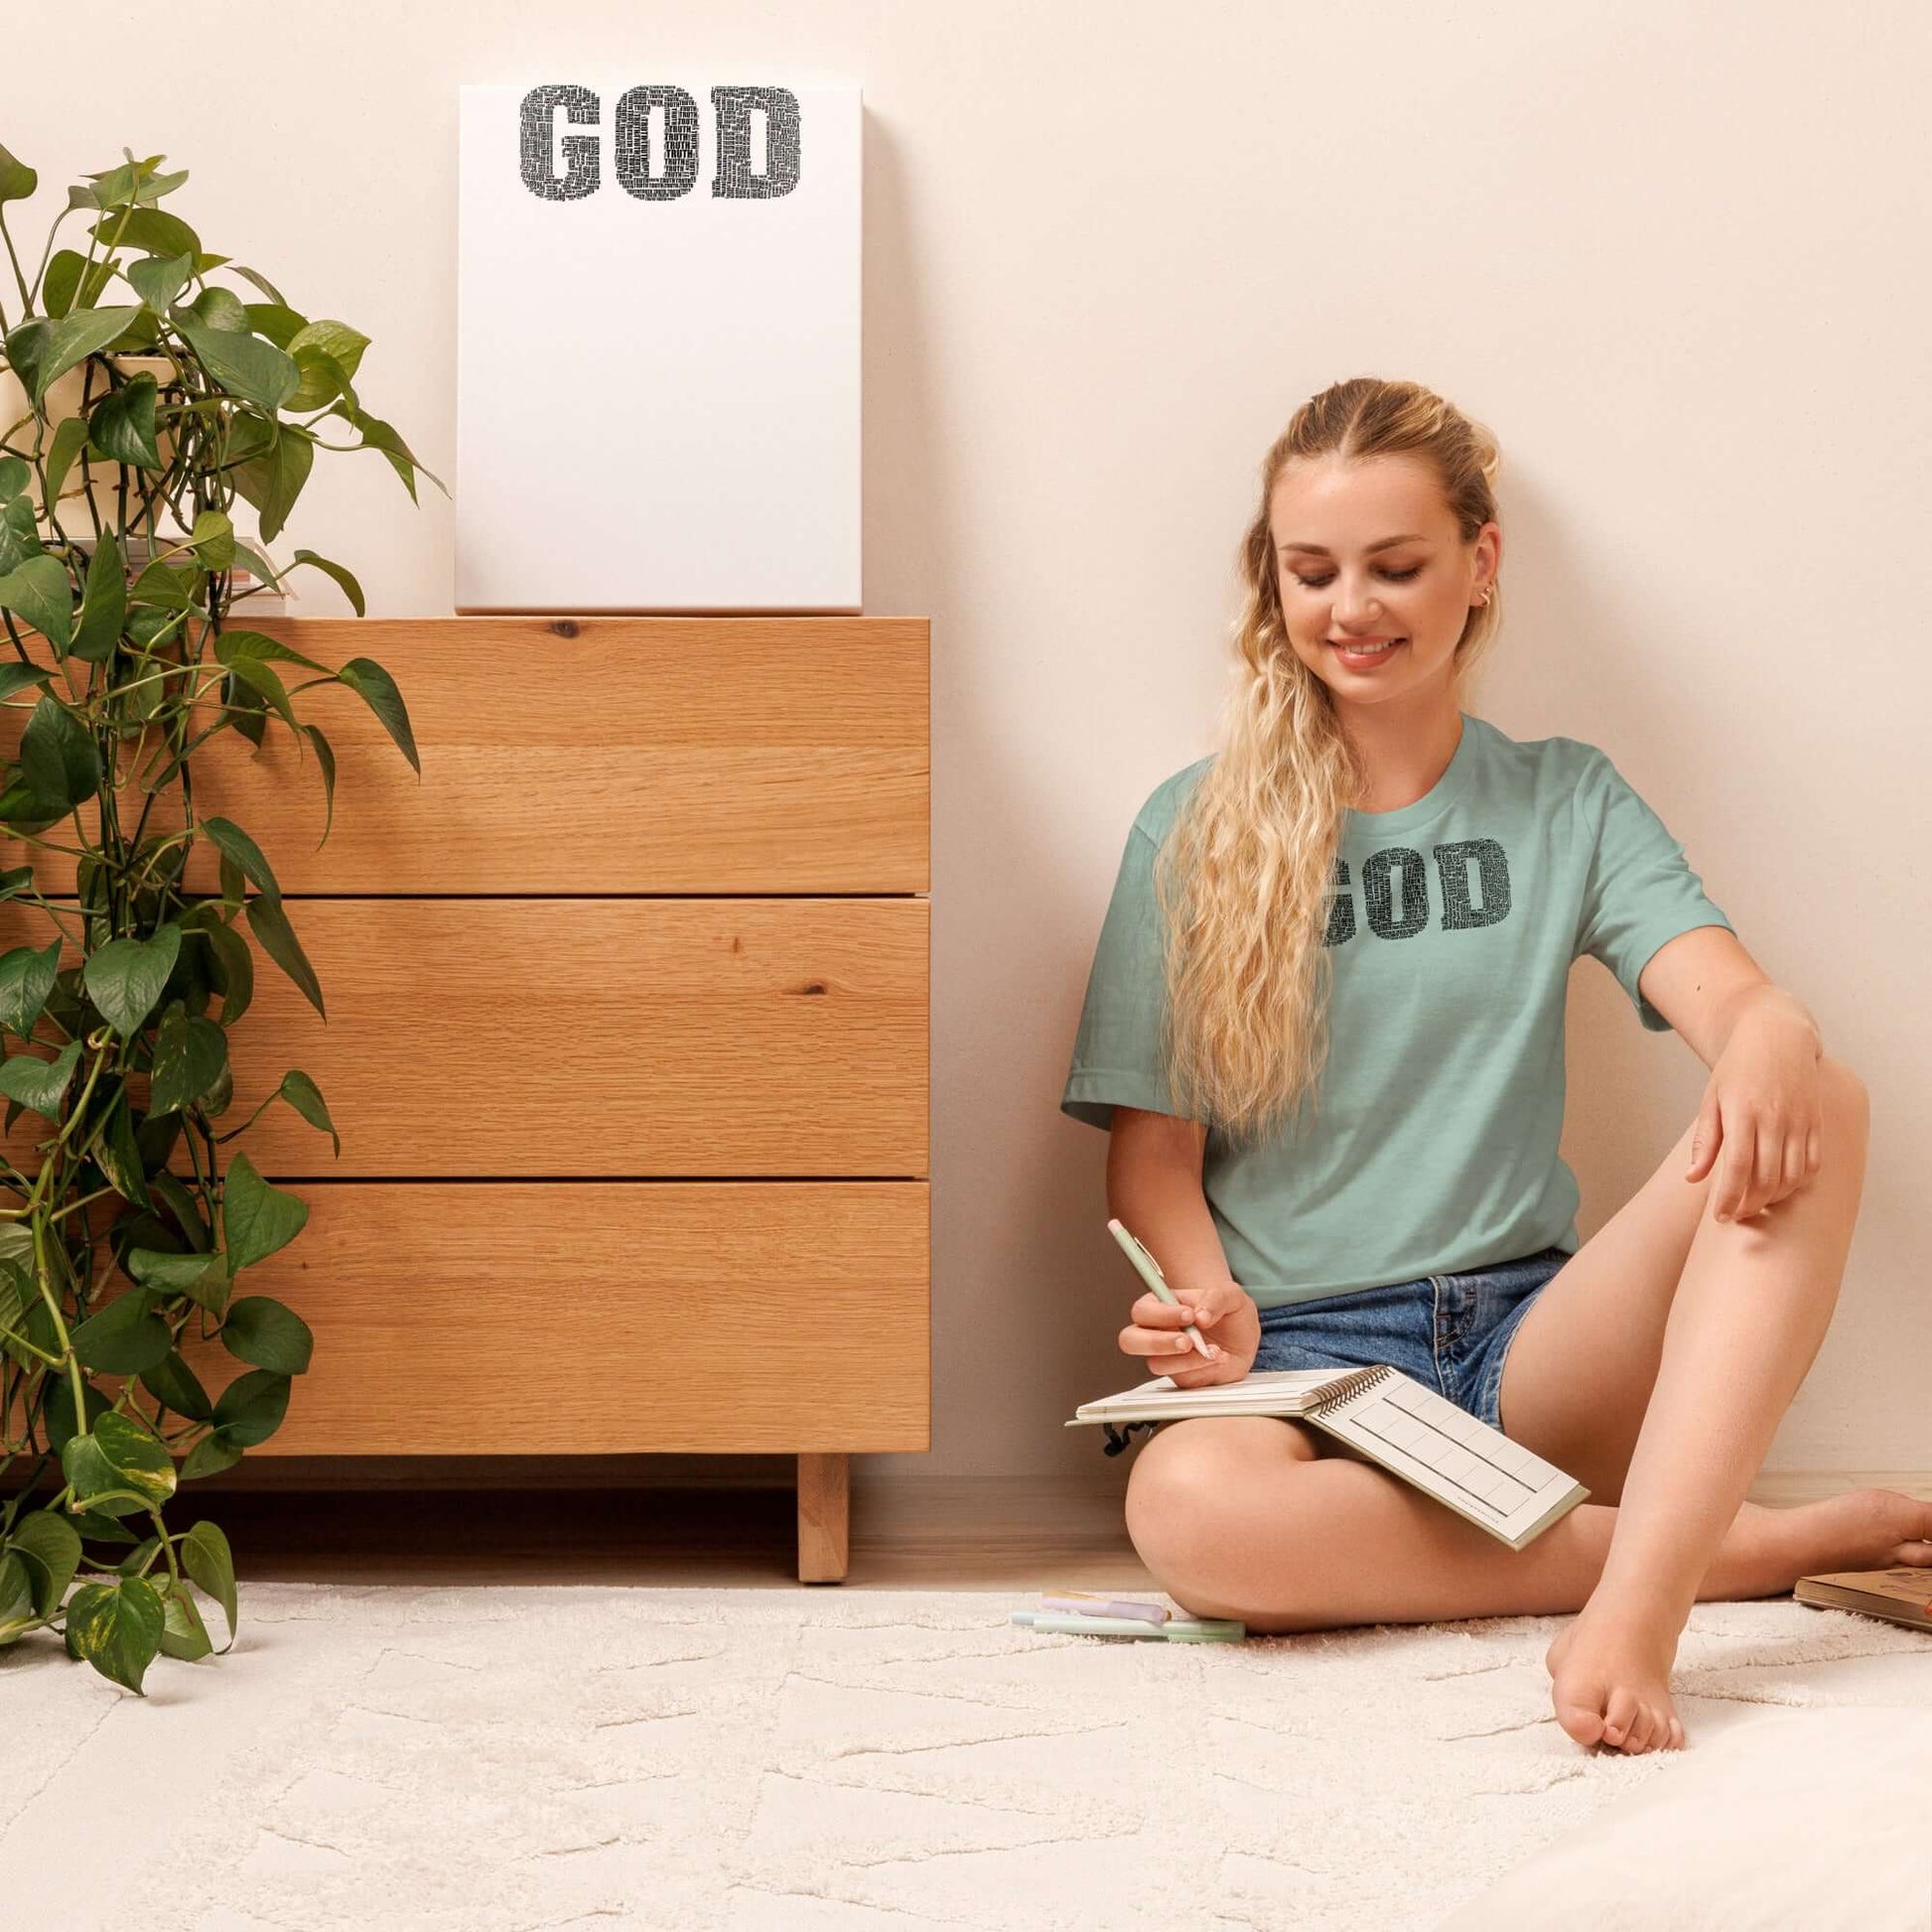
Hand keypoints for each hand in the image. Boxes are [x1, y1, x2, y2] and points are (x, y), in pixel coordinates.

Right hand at [1118, 1280, 1260, 1388]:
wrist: (1244, 1340)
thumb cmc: (1230, 1313)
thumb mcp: (1231, 1296)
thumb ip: (1216, 1298)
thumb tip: (1201, 1316)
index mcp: (1161, 1305)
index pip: (1143, 1310)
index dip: (1161, 1314)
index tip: (1189, 1315)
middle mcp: (1157, 1331)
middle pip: (1130, 1340)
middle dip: (1157, 1342)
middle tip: (1187, 1342)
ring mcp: (1165, 1357)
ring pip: (1154, 1364)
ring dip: (1186, 1360)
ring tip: (1213, 1351)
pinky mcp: (1179, 1376)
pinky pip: (1179, 1378)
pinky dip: (1201, 1369)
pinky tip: (1219, 1359)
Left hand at [1686, 1012, 1824, 1221]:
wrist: (1777, 1035)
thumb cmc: (1737, 1069)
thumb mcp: (1712, 1099)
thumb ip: (1704, 1141)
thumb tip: (1692, 1178)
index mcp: (1743, 1112)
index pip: (1738, 1168)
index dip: (1729, 1198)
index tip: (1720, 1217)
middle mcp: (1775, 1118)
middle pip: (1767, 1178)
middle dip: (1750, 1204)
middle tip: (1736, 1215)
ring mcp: (1800, 1121)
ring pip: (1792, 1176)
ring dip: (1774, 1198)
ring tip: (1755, 1204)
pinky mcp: (1817, 1122)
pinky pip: (1813, 1164)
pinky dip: (1799, 1183)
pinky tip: (1781, 1188)